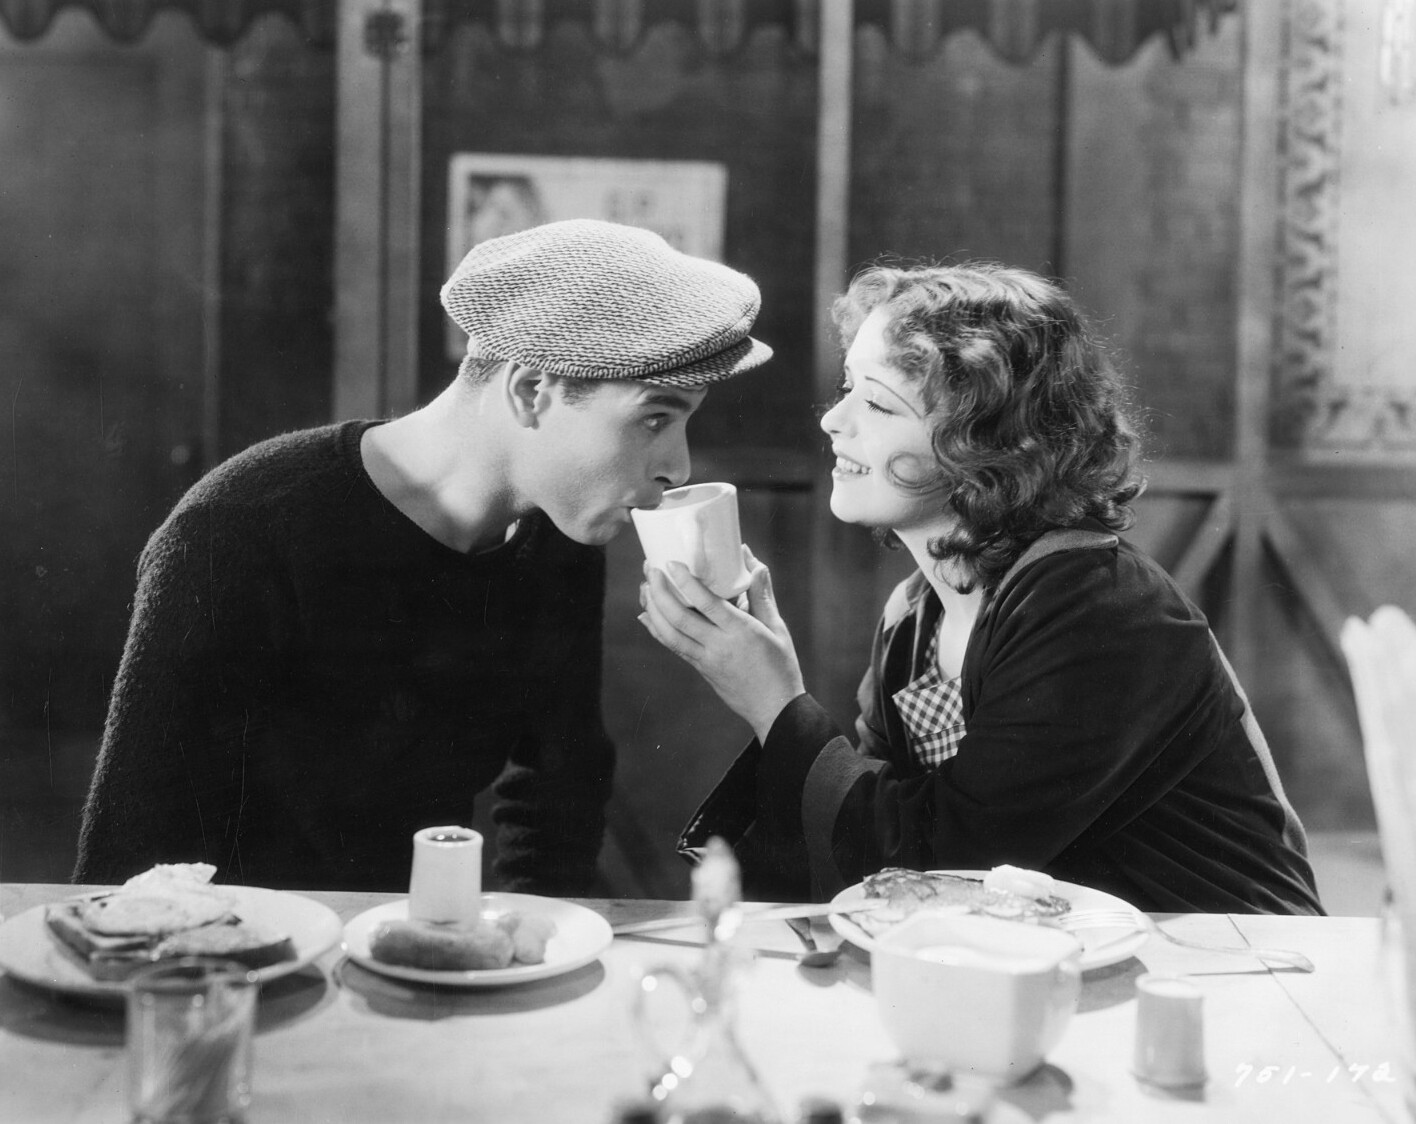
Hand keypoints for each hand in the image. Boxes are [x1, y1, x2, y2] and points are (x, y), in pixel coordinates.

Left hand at [638, 546, 805, 743]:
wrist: (775, 709)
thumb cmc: (780, 665)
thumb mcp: (776, 627)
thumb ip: (761, 593)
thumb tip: (752, 561)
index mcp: (741, 631)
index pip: (707, 603)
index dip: (685, 582)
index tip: (671, 563)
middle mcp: (720, 646)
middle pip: (680, 618)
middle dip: (660, 592)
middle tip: (650, 569)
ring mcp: (706, 660)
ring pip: (670, 634)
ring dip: (653, 610)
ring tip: (645, 588)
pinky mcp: (701, 669)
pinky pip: (673, 647)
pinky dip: (657, 630)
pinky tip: (646, 615)